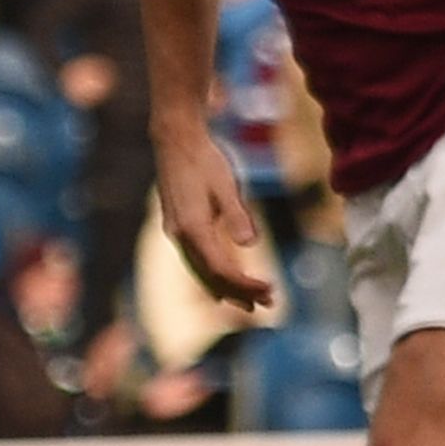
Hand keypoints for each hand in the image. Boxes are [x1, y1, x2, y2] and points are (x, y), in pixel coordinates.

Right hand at [155, 135, 275, 314]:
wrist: (175, 141)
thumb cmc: (205, 160)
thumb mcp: (226, 185)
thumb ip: (236, 215)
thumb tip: (248, 244)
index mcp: (192, 227)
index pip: (221, 268)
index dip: (244, 284)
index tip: (269, 291)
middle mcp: (180, 235)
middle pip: (210, 276)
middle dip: (239, 292)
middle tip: (267, 304)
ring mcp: (176, 232)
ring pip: (200, 271)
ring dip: (226, 288)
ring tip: (251, 303)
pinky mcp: (177, 226)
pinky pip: (195, 260)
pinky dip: (211, 275)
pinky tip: (223, 285)